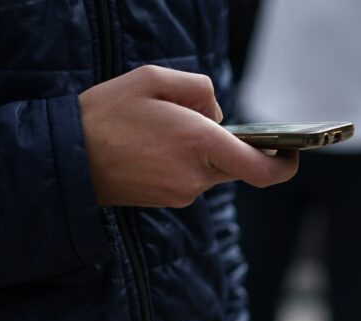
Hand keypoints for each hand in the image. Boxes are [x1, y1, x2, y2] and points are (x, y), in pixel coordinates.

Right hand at [79, 65, 297, 206]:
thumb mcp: (154, 78)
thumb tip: (217, 114)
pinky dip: (185, 160)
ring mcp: (184, 193)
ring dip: (202, 149)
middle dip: (230, 142)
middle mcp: (198, 175)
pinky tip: (155, 145)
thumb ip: (199, 89)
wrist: (67, 160)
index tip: (293, 152)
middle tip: (198, 117)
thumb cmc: (108, 114)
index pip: (262, 168)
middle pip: (237, 164)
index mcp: (200, 143)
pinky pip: (192, 177)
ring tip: (162, 127)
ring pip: (213, 169)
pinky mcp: (170, 201)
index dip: (285, 163)